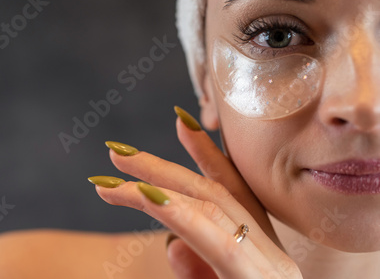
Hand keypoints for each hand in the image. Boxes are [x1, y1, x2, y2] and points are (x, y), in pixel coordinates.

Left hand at [89, 107, 301, 277]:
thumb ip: (198, 269)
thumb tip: (172, 243)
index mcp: (261, 258)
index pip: (233, 194)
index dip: (208, 154)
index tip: (181, 121)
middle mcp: (271, 260)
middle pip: (214, 197)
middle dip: (164, 168)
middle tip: (117, 152)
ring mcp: (268, 274)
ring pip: (212, 212)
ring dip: (159, 188)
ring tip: (112, 182)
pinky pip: (216, 244)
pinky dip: (180, 215)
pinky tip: (146, 195)